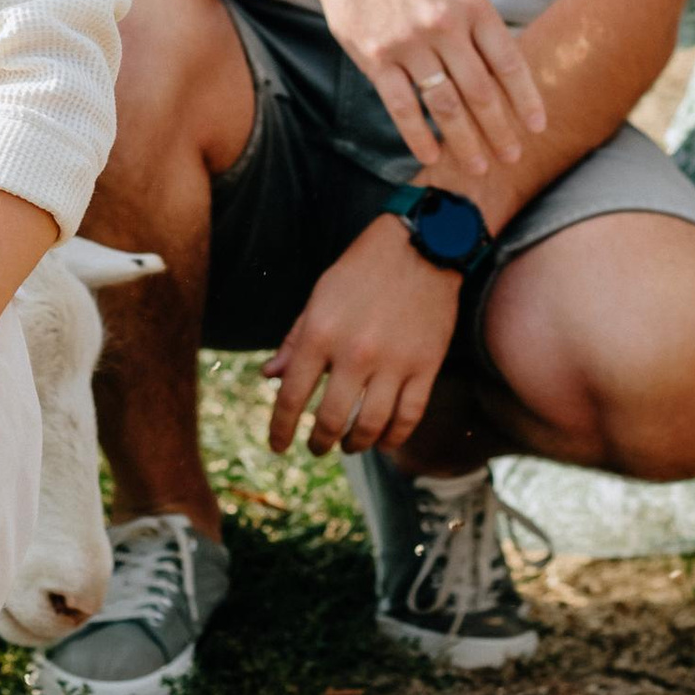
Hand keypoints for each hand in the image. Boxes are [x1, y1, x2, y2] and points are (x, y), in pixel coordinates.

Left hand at [264, 214, 462, 458]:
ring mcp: (394, 362)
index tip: (277, 446)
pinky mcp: (426, 365)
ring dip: (356, 444)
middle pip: (332, 419)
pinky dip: (394, 436)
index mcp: (321, 333)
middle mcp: (355, 353)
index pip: (292, 396)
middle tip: (317, 448)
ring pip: (371, 425)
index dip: (280, 428)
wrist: (422, 246)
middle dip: (319, 442)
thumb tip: (269, 376)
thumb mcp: (320, 297)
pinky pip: (409, 415)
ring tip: (349, 446)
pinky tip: (384, 441)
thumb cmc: (363, 270)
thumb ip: (295, 339)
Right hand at [303, 0, 545, 179]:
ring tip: (478, 167)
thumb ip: (478, 28)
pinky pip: (402, 106)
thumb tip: (505, 79)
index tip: (537, 128)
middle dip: (499, 131)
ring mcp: (408, 42)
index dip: (525, 99)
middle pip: (481, 91)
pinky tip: (431, 155)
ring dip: (465, 142)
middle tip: (512, 158)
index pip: (508, 62)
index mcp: (473, 5)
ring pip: (445, 105)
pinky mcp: (375, 57)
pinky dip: (418, 136)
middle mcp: (444, 24)